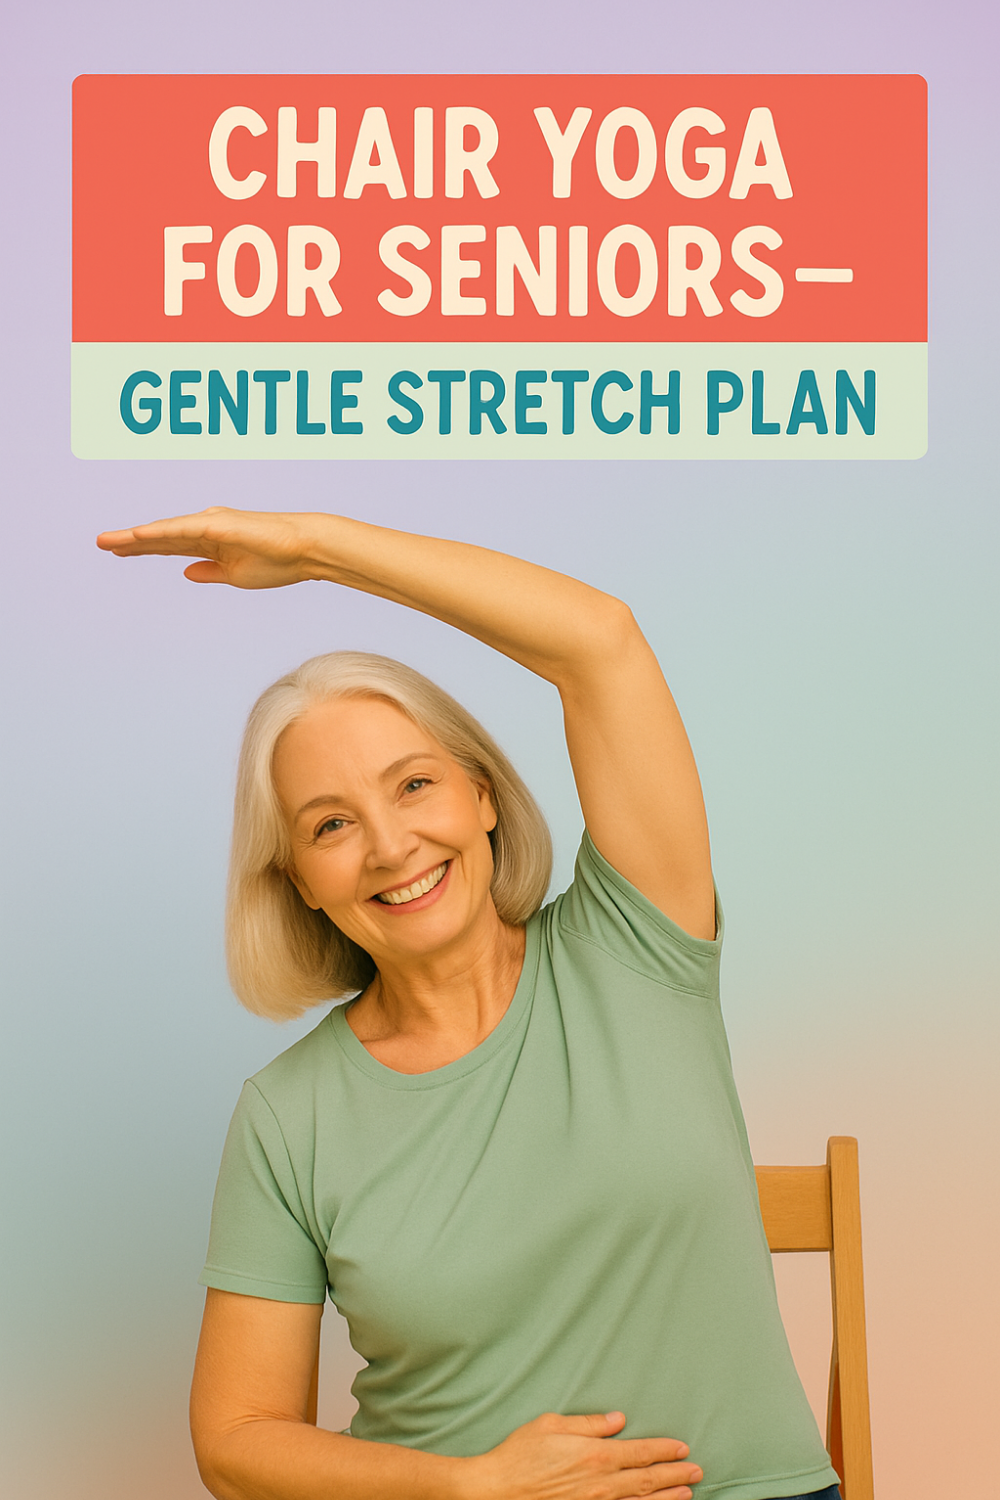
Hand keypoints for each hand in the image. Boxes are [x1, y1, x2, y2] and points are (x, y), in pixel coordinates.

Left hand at [96, 506, 321, 588]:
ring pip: (166, 530)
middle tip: (100, 543)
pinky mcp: (219, 524)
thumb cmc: (278, 561)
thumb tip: (184, 570)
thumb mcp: (236, 574)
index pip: (170, 545)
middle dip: (130, 541)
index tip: (118, 550)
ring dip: (136, 536)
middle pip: (162, 536)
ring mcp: (212, 523)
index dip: (143, 548)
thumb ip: (210, 571)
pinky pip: (182, 529)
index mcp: (212, 542)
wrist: (305, 551)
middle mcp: (208, 527)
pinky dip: (159, 532)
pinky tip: (138, 536)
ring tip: (108, 541)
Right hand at [462, 1411, 701, 1499]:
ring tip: (687, 1493)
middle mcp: (601, 1483)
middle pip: (647, 1479)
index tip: (682, 1447)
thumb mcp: (551, 1424)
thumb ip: (588, 1423)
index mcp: (595, 1455)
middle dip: (675, 1474)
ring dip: (667, 1497)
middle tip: (697, 1471)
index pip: (639, 1452)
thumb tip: (617, 1419)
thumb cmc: (521, 1454)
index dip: (664, 1450)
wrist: (498, 1490)